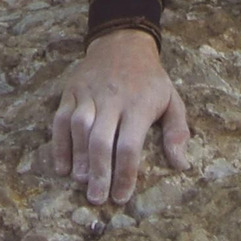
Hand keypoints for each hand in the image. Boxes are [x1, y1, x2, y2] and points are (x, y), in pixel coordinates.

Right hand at [51, 29, 189, 204]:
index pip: (129, 145)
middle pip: (101, 140)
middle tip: (97, 198)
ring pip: (78, 128)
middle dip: (99, 172)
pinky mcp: (72, 91)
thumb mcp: (172, 99)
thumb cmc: (150, 79)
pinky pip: (60, 119)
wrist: (123, 42)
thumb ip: (177, 131)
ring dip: (78, 158)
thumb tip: (182, 165)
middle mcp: (112, 99)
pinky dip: (59, 143)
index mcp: (139, 104)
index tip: (122, 197)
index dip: (125, 173)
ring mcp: (89, 94)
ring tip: (81, 181)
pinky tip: (62, 166)